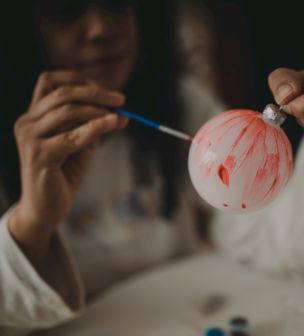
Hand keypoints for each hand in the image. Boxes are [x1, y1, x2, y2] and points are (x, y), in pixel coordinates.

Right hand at [9, 71, 127, 261]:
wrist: (47, 208)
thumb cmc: (64, 174)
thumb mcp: (81, 143)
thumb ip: (94, 126)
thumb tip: (120, 113)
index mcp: (33, 116)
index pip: (48, 81)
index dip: (77, 80)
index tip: (103, 90)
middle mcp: (27, 123)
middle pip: (62, 94)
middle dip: (96, 93)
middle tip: (121, 100)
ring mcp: (30, 138)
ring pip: (68, 112)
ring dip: (99, 112)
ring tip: (118, 117)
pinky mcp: (40, 155)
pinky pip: (73, 135)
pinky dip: (97, 127)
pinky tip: (112, 125)